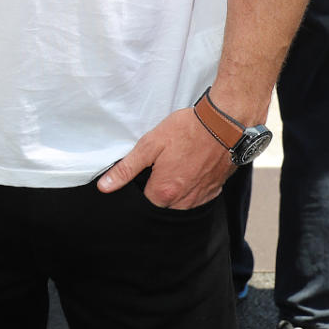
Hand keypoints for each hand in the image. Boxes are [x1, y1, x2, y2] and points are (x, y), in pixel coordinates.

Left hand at [96, 106, 234, 209]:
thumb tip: (104, 187)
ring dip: (175, 189)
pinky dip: (191, 188)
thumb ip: (126, 168)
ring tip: (177, 164)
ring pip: (180, 203)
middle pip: (161, 203)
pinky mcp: (214, 190)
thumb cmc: (187, 130)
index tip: (145, 168)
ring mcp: (201, 197)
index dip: (140, 184)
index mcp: (164, 191)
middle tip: (162, 163)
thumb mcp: (150, 144)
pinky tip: (190, 169)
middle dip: (157, 187)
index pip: (142, 200)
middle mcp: (183, 201)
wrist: (224, 124)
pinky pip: (197, 198)